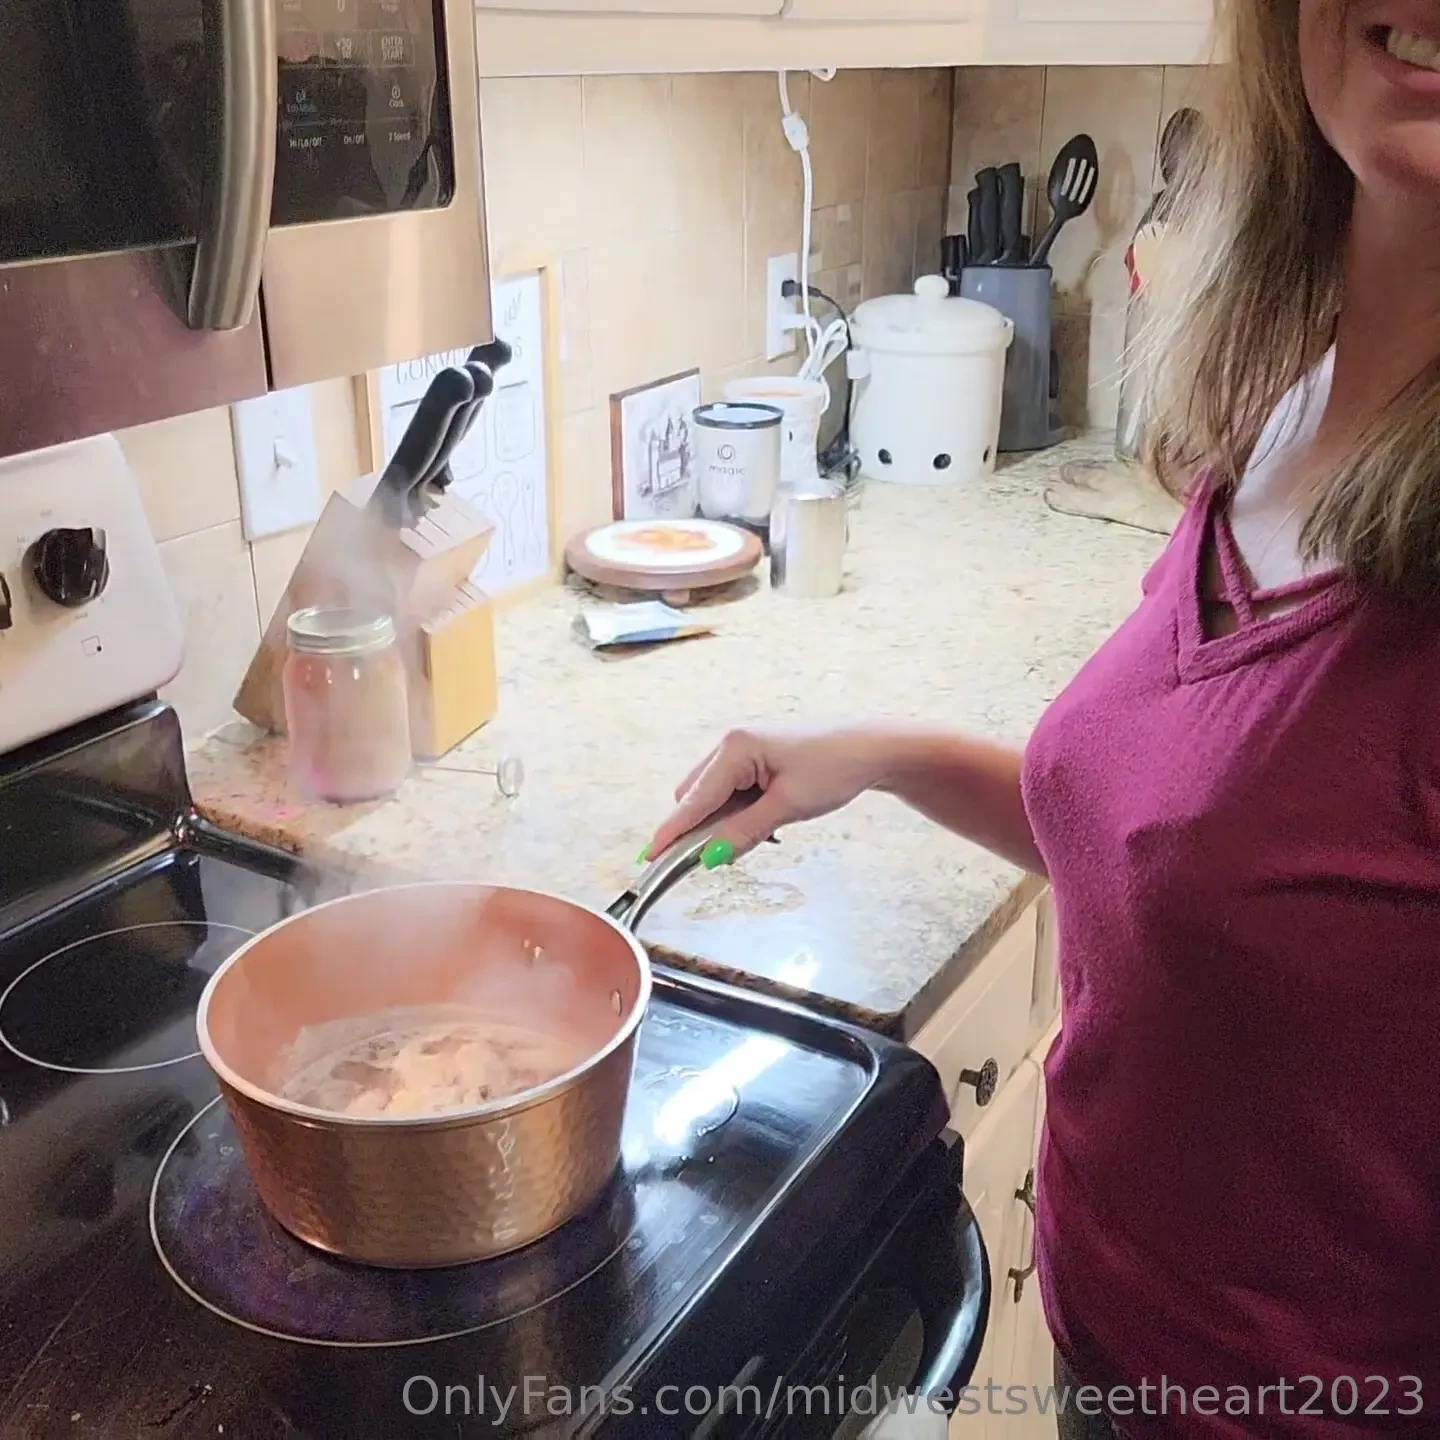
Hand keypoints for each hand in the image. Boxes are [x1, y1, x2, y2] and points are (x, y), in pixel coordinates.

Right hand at [647, 726, 886, 865]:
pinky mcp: (753, 759)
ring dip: (724, 821)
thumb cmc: (834, 769)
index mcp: (735, 748)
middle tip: (726, 855)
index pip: (693, 799)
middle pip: (695, 797)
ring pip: (711, 797)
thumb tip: (710, 856)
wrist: (869, 750)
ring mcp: (741, 750)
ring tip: (767, 829)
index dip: (671, 832)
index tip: (647, 857)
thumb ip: (744, 832)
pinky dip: (738, 812)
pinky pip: (729, 792)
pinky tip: (767, 819)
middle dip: (703, 829)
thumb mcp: (788, 806)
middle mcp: (730, 745)